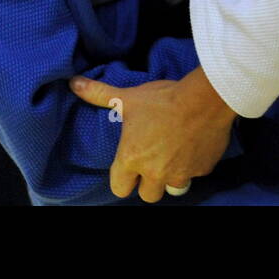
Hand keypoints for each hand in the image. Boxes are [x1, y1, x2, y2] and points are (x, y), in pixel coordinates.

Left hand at [69, 67, 235, 202]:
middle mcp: (155, 173)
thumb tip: (74, 83)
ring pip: (173, 188)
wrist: (205, 99)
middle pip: (147, 195)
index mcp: (132, 159)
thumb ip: (100, 94)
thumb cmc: (163, 99)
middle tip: (152, 161)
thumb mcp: (129, 98)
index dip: (123, 178)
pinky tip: (193, 144)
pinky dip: (193, 163)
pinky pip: (195, 173)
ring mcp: (180, 174)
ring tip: (174, 154)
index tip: (128, 165)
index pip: (119, 188)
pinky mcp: (202, 169)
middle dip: (148, 182)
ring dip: (171, 176)